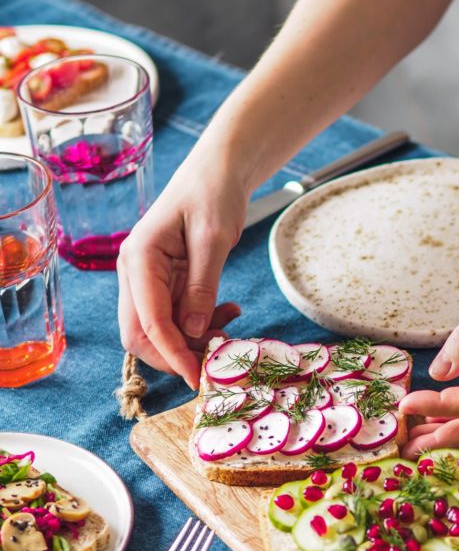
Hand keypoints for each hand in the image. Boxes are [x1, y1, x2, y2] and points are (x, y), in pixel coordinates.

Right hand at [116, 155, 247, 388]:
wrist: (217, 173)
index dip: (173, 353)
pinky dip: (200, 325)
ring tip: (231, 323)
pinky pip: (177, 317)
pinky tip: (228, 312)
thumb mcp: (213, 240)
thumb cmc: (213, 194)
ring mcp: (148, 280)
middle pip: (141, 335)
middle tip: (217, 357)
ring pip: (160, 331)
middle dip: (176, 354)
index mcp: (138, 259)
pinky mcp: (166, 283)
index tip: (198, 377)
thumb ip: (202, 287)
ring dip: (193, 340)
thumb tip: (194, 332)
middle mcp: (135, 273)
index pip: (148, 322)